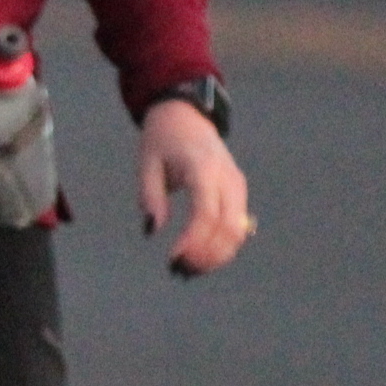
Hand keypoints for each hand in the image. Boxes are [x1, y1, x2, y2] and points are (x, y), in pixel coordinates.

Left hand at [138, 97, 250, 276]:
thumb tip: (153, 230)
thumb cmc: (163, 138)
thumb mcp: (147, 162)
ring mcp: (237, 185)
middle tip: (180, 270)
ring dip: (217, 255)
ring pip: (238, 231)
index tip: (173, 257)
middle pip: (229, 227)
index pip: (206, 213)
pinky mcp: (238, 192)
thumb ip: (150, 197)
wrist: (187, 115)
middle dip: (207, 255)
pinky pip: (237, 225)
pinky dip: (222, 245)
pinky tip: (201, 256)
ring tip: (190, 268)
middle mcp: (227, 178)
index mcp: (203, 167)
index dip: (193, 240)